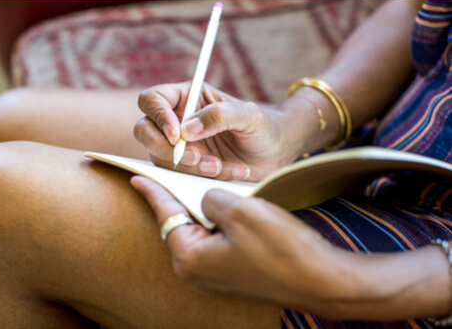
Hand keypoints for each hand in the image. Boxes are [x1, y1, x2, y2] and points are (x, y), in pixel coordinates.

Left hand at [131, 175, 349, 308]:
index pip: (166, 213)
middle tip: (169, 175)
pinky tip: (224, 208)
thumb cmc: (280, 248)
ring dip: (200, 209)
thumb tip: (207, 199)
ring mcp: (214, 277)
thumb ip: (210, 198)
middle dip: (177, 198)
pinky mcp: (231, 275)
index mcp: (190, 257)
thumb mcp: (239, 210)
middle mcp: (196, 271)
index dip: (153, 190)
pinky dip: (216, 223)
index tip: (137, 176)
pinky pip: (214, 242)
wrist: (319, 280)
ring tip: (198, 187)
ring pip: (199, 232)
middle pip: (179, 224)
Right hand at [134, 82, 311, 180]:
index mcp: (187, 97)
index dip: (157, 116)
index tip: (177, 134)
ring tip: (220, 165)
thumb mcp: (248, 115)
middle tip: (195, 157)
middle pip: (144, 131)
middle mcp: (177, 120)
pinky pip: (180, 176)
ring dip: (190, 166)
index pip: (152, 100)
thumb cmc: (263, 127)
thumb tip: (186, 130)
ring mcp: (180, 146)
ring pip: (160, 158)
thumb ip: (218, 115)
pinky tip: (230, 171)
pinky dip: (203, 178)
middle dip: (165, 148)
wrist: (275, 155)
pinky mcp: (187, 168)